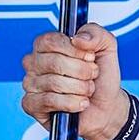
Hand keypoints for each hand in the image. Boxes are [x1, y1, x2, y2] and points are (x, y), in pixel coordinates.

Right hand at [21, 23, 129, 139]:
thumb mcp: (107, 46)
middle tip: (92, 75)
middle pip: (53, 61)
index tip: (90, 57)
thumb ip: (95, 33)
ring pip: (53, 82)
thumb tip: (77, 38)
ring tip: (87, 90)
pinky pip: (48, 101)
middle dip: (81, 71)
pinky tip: (80, 103)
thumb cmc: (102, 76)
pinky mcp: (31, 105)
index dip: (74, 50)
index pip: (50, 40)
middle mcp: (36, 62)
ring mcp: (31, 83)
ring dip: (80, 88)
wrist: (107, 106)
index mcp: (49, 45)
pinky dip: (71, 103)